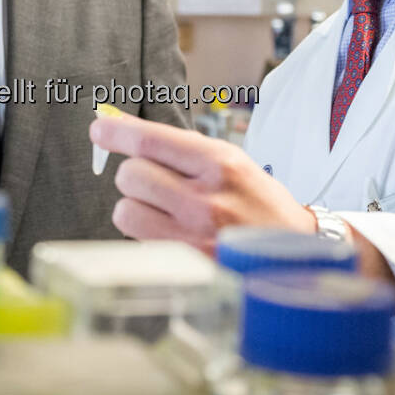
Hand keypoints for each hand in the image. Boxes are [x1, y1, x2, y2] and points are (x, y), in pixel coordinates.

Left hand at [89, 110, 314, 257]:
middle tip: (158, 183)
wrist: (295, 257)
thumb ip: (183, 150)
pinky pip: (138, 241)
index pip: (152, 141)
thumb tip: (126, 133)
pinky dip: (146, 234)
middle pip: (131, 174)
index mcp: (221, 165)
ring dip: (137, 207)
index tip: (100, 128)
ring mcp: (194, 237)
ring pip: (126, 210)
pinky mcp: (184, 265)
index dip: (118, 133)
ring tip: (165, 210)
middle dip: (136, 175)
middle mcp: (206, 200)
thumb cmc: (260, 206)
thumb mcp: (234, 165)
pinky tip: (173, 233)